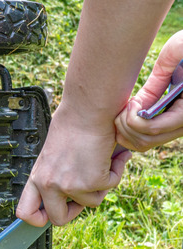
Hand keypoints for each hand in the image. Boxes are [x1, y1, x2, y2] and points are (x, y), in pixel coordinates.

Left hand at [16, 103, 132, 226]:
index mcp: (37, 177)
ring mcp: (70, 185)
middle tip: (84, 194)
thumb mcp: (53, 156)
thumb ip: (55, 176)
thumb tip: (67, 197)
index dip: (37, 220)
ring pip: (90, 202)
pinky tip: (111, 155)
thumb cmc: (73, 126)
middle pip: (58, 219)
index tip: (48, 218)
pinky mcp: (92, 181)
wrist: (88, 111)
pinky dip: (115, 172)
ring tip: (99, 160)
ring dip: (100, 185)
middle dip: (74, 212)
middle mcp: (49, 185)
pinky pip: (109, 186)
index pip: (25, 212)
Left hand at [116, 30, 182, 150]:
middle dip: (126, 125)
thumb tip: (140, 100)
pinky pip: (142, 140)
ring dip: (125, 129)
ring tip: (128, 107)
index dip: (133, 119)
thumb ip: (164, 70)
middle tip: (127, 104)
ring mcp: (174, 129)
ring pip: (141, 144)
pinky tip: (129, 111)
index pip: (153, 129)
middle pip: (144, 141)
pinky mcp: (165, 128)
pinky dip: (128, 130)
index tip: (132, 102)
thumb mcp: (179, 51)